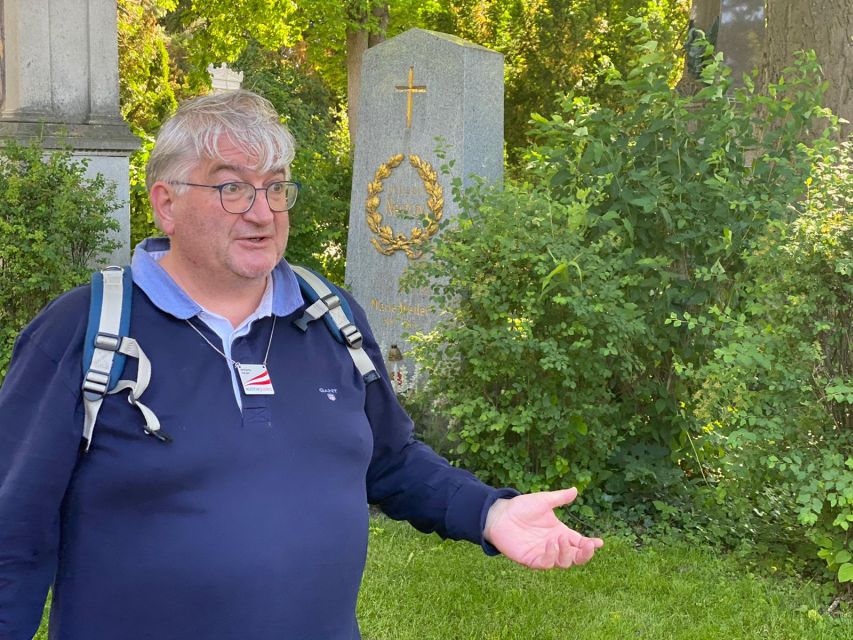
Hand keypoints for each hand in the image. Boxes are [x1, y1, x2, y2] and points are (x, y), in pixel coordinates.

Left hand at [483, 487, 603, 569]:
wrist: (499, 514)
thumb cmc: (521, 507)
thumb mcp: (543, 501)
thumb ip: (560, 498)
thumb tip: (575, 489)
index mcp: (560, 533)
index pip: (580, 543)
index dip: (590, 545)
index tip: (600, 542)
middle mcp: (554, 546)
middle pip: (576, 557)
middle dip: (585, 554)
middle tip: (588, 545)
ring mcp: (544, 554)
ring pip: (563, 563)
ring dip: (566, 553)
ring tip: (561, 538)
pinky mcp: (531, 559)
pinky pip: (546, 563)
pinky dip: (551, 556)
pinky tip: (550, 544)